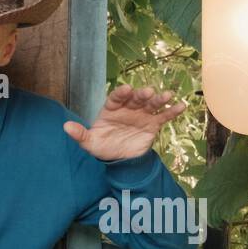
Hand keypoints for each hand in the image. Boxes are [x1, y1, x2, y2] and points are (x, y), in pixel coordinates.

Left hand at [62, 84, 187, 161]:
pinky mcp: (153, 124)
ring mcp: (142, 115)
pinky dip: (172, 111)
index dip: (121, 93)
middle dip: (142, 95)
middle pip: (136, 99)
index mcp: (112, 109)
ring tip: (167, 95)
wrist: (120, 159)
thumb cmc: (103, 146)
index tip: (126, 89)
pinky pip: (164, 116)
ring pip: (151, 104)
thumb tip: (65, 127)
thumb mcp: (90, 143)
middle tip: (147, 92)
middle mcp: (128, 108)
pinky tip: (181, 106)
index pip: (116, 98)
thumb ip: (80, 135)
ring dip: (159, 99)